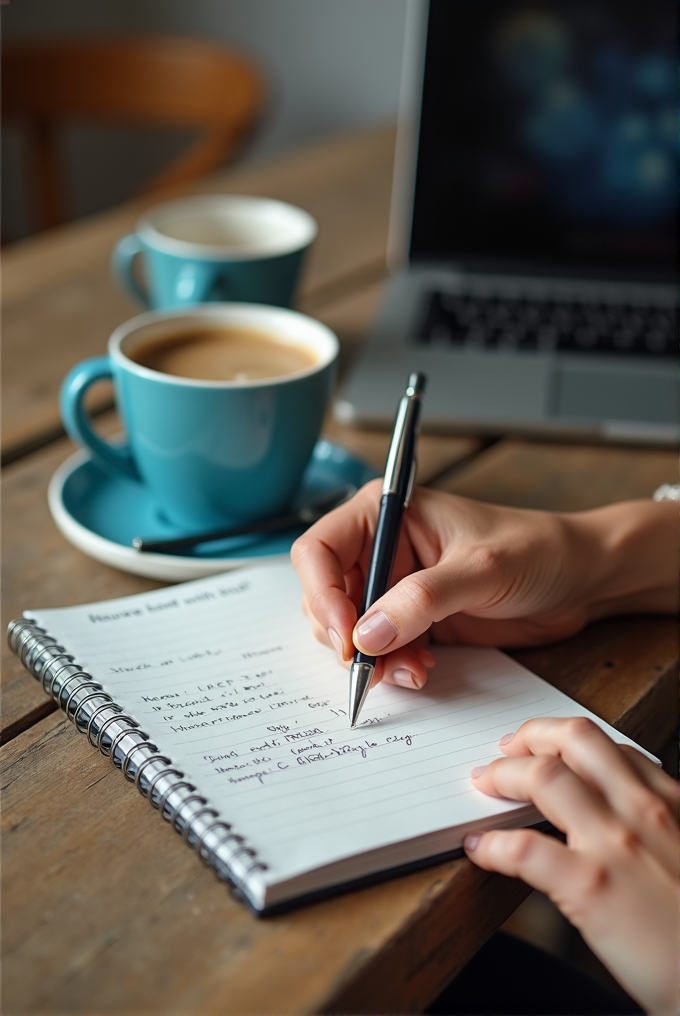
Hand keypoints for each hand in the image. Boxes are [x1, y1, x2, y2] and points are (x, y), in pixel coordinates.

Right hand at [291, 481, 675, 689]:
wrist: (580, 579)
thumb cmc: (537, 550)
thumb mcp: (481, 569)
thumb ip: (422, 599)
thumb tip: (367, 635)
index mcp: (386, 513)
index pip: (320, 550)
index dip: (322, 594)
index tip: (347, 637)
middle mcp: (382, 547)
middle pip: (324, 594)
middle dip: (345, 634)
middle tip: (374, 667)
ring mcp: (394, 585)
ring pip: (348, 627)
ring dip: (370, 657)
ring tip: (411, 670)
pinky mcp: (412, 618)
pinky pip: (379, 648)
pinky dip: (390, 666)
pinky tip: (421, 670)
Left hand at [463, 717, 678, 1015]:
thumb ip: (659, 831)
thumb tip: (616, 821)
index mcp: (672, 804)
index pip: (612, 748)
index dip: (568, 741)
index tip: (544, 747)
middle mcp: (643, 811)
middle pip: (576, 739)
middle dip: (532, 735)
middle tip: (507, 750)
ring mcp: (614, 844)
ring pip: (544, 776)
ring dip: (504, 774)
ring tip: (485, 784)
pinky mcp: (589, 887)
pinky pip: (523, 849)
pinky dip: (492, 844)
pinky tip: (481, 849)